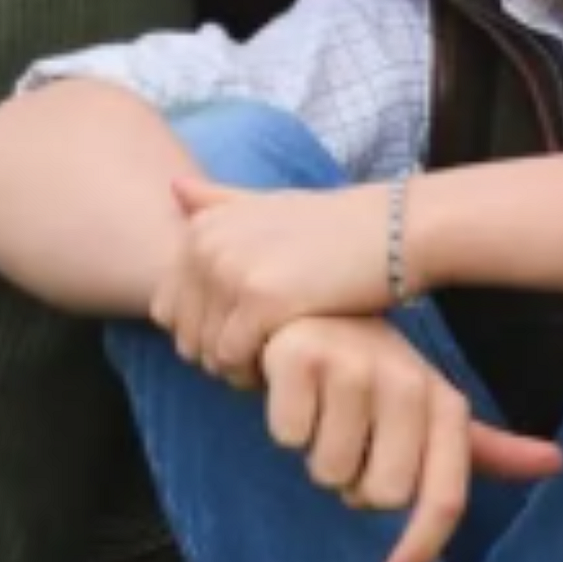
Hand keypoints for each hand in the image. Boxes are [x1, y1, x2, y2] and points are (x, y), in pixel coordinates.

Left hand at [153, 178, 392, 385]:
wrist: (396, 231)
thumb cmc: (334, 225)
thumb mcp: (270, 203)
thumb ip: (220, 201)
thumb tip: (174, 188)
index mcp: (202, 228)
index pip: (166, 307)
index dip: (201, 332)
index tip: (242, 337)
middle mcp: (207, 245)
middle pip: (182, 333)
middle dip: (215, 355)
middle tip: (260, 356)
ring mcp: (232, 271)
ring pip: (204, 351)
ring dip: (234, 369)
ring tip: (273, 360)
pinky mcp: (261, 301)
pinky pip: (232, 359)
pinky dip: (252, 373)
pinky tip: (283, 363)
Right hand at [253, 315, 562, 561]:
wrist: (311, 306)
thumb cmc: (375, 371)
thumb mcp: (432, 406)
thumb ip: (487, 447)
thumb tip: (556, 463)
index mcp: (443, 402)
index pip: (443, 495)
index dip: (421, 548)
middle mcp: (406, 382)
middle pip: (379, 496)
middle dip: (355, 484)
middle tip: (350, 441)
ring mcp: (353, 367)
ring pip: (329, 471)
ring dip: (318, 453)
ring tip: (322, 412)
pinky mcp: (300, 357)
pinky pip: (289, 436)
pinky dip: (286, 423)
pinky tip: (294, 392)